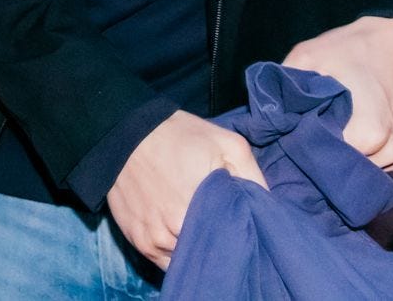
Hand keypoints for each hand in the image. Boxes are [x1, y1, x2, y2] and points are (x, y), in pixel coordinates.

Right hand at [104, 111, 265, 266]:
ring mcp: (154, 240)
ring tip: (200, 229)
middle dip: (219, 243)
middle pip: (210, 254)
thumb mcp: (228, 144)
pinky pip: (164, 263)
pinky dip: (176, 254)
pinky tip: (181, 234)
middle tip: (221, 225)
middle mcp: (176, 232)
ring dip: (196, 251)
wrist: (124, 130)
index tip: (242, 226)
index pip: (233, 244)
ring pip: (187, 262)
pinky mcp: (138, 242)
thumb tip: (268, 209)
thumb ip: (253, 178)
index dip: (241, 236)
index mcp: (202, 210)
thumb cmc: (179, 135)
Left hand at [282, 14, 392, 169]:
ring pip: (356, 171)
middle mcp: (386, 153)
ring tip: (327, 132)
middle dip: (317, 157)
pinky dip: (359, 155)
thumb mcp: (308, 57)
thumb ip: (284, 91)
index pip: (320, 162)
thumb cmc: (355, 47)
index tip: (287, 138)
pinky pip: (374, 166)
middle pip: (339, 170)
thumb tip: (264, 122)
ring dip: (340, 158)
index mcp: (366, 135)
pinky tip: (349, 134)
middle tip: (302, 135)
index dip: (298, 151)